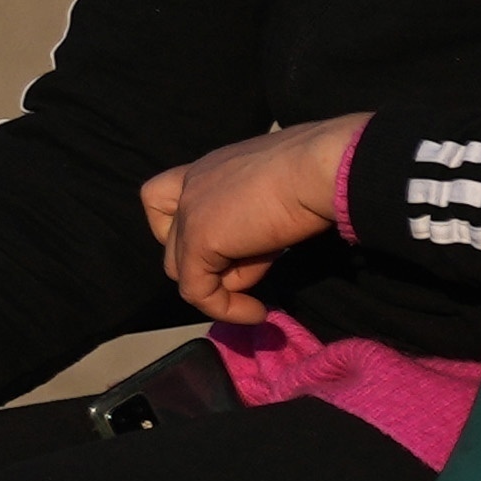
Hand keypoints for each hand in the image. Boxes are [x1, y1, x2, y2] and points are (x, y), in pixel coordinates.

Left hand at [138, 114, 365, 326]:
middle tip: (260, 260)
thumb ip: (253, 216)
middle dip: (215, 262)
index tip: (218, 242)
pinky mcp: (198, 239)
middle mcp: (192, 185)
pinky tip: (257, 312)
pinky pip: (197, 291)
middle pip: (174, 243)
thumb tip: (258, 246)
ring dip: (225, 283)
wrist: (320, 168)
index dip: (176, 226)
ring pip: (184, 269)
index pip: (160, 196)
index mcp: (209, 169)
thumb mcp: (276, 193)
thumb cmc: (316, 172)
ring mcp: (190, 211)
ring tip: (267, 270)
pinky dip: (225, 309)